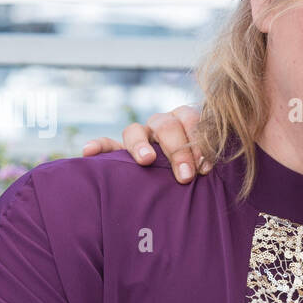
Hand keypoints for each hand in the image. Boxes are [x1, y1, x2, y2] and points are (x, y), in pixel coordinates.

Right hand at [81, 105, 203, 182]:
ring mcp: (139, 137)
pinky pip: (105, 144)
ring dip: (140, 145)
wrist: (181, 182)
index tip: (204, 167)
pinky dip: (97, 146)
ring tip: (145, 161)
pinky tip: (88, 152)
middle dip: (177, 150)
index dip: (198, 141)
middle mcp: (161, 125)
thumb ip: (211, 160)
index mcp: (185, 122)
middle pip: (166, 126)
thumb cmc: (199, 172)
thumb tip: (215, 169)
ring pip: (135, 130)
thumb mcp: (208, 163)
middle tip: (185, 176)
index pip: (191, 120)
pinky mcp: (118, 150)